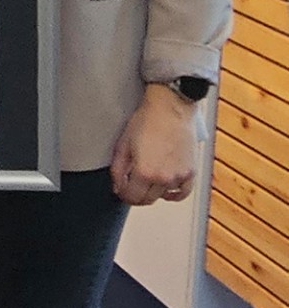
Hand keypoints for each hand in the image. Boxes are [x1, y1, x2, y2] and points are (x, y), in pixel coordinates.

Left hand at [109, 85, 201, 205]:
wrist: (170, 108)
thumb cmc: (147, 121)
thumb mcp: (123, 145)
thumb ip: (117, 170)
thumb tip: (117, 187)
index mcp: (144, 172)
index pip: (131, 197)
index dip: (123, 195)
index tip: (121, 190)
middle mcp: (163, 178)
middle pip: (147, 199)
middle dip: (136, 196)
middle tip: (131, 187)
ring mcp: (179, 176)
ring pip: (162, 196)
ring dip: (153, 192)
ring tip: (147, 182)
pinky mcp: (190, 171)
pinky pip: (183, 193)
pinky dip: (174, 195)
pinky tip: (166, 191)